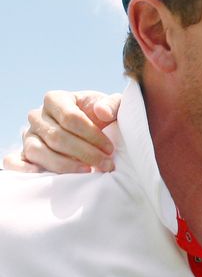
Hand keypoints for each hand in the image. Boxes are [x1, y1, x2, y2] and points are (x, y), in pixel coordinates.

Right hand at [3, 91, 121, 172]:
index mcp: (56, 99)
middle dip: (84, 153)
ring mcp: (29, 135)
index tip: (110, 148)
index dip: (92, 135)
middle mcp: (38, 116)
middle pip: (57, 137)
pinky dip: (24, 169)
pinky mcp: (24, 153)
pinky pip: (14, 161)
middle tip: (106, 164)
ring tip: (87, 171)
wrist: (94, 129)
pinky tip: (46, 177)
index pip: (70, 117)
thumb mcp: (113, 106)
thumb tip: (101, 112)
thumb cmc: (102, 117)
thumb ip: (113, 104)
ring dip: (64, 165)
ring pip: (39, 151)